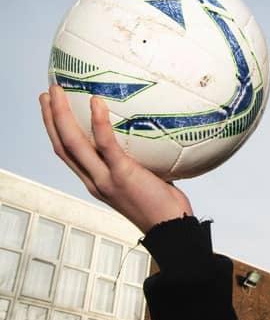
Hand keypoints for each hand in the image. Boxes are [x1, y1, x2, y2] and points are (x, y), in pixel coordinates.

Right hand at [39, 85, 192, 233]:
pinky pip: (105, 144)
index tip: (53, 109)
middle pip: (62, 145)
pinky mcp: (121, 174)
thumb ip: (140, 161)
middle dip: (51, 119)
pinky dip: (98, 122)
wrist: (171, 227)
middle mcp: (94, 180)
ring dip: (61, 115)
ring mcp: (105, 179)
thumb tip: (152, 136)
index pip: (68, 154)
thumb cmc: (164, 205)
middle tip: (48, 93)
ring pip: (73, 143)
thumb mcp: (146, 179)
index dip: (56, 131)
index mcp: (96, 182)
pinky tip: (96, 101)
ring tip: (58, 92)